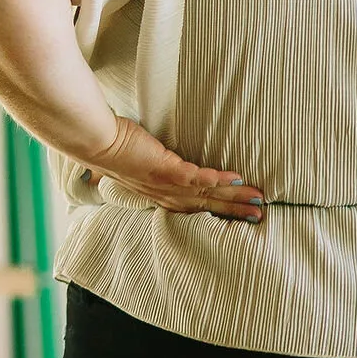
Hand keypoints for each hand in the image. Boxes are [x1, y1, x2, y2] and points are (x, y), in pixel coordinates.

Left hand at [81, 115, 263, 219]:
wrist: (96, 142)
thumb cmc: (114, 148)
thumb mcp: (137, 163)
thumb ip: (153, 165)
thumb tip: (159, 159)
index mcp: (159, 194)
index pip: (193, 207)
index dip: (217, 211)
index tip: (238, 215)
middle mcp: (164, 194)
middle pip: (206, 206)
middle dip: (235, 210)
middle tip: (260, 215)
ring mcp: (165, 184)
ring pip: (206, 194)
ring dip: (234, 197)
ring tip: (258, 199)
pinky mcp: (165, 169)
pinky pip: (196, 177)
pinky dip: (216, 179)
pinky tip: (235, 178)